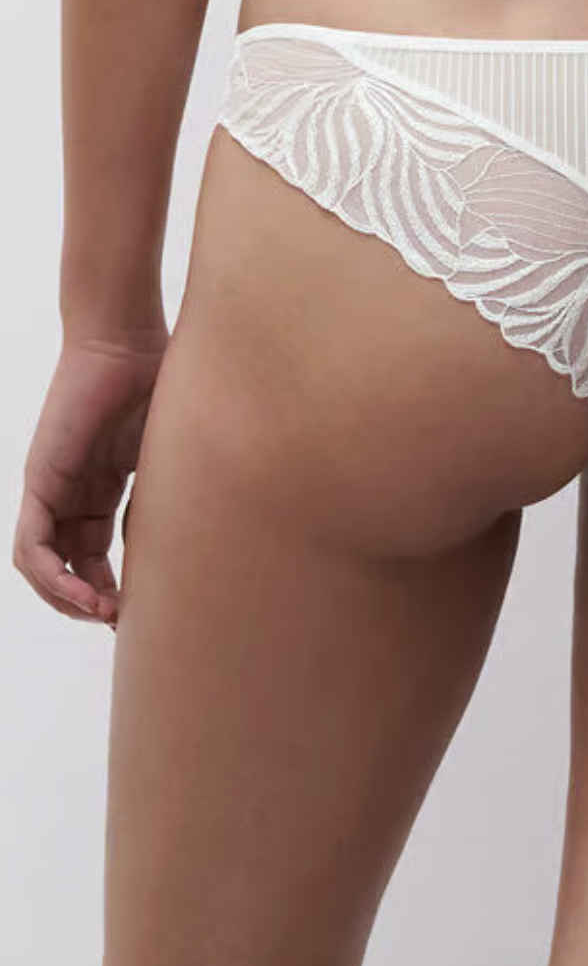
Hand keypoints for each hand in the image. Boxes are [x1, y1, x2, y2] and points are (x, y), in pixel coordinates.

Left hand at [12, 330, 168, 628]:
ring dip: (69, 599)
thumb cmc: (158, 386)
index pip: (94, 558)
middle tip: (123, 623)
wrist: (129, 342)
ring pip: (41, 565)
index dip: (112, 591)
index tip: (140, 613)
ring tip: (104, 613)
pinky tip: (86, 594)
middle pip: (66, 568)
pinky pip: (31, 546)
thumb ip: (164, 501)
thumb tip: (178, 552)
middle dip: (91, 603)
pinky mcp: (40, 480)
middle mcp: (69, 493)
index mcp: (99, 490)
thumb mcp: (168, 460)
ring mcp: (51, 488)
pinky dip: (52, 577)